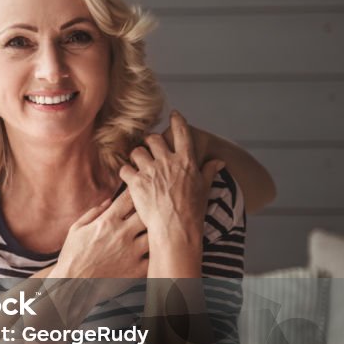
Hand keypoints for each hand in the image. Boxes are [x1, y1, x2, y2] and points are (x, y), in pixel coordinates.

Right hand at [54, 190, 147, 279]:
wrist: (72, 285)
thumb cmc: (72, 256)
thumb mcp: (76, 229)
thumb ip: (93, 213)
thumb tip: (109, 201)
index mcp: (107, 222)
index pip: (128, 199)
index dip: (135, 193)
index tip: (138, 193)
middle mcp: (122, 234)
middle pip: (147, 213)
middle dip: (149, 210)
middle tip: (151, 211)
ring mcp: (132, 252)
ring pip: (155, 234)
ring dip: (155, 231)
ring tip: (156, 231)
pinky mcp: (137, 269)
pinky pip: (155, 256)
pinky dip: (156, 252)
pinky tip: (154, 251)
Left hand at [118, 111, 223, 247]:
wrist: (175, 229)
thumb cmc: (193, 211)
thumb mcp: (204, 188)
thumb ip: (209, 170)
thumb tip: (219, 161)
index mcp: (186, 160)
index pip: (182, 132)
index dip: (177, 120)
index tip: (174, 114)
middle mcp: (168, 161)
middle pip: (153, 139)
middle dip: (150, 142)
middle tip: (150, 149)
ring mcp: (150, 171)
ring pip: (137, 151)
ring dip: (137, 156)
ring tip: (139, 165)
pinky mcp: (136, 182)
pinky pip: (124, 168)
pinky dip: (125, 172)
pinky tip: (129, 177)